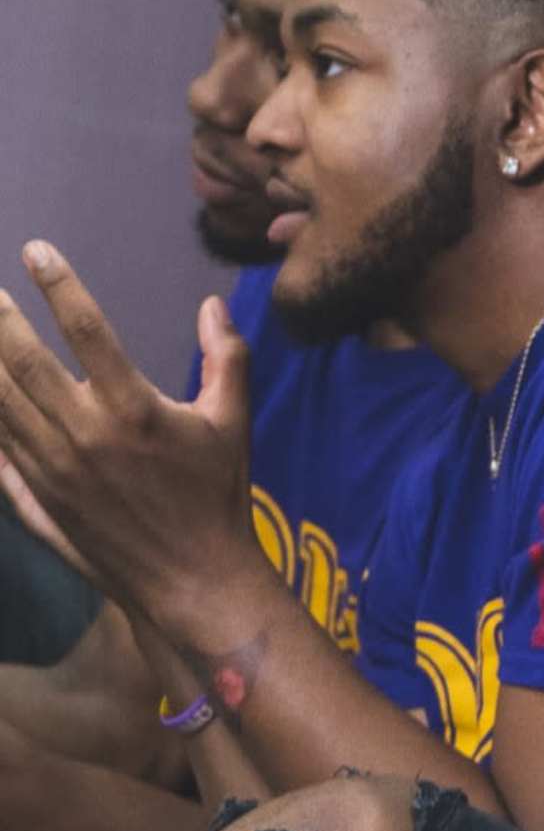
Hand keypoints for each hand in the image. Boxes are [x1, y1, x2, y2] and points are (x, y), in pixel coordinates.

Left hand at [0, 256, 260, 645]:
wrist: (190, 580)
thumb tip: (212, 304)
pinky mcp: (37, 500)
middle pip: (24, 364)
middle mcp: (85, 437)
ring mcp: (53, 472)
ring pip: (2, 406)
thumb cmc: (217, 495)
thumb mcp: (233, 420)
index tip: (35, 250)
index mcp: (134, 410)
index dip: (58, 284)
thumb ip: (226, 356)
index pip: (86, 330)